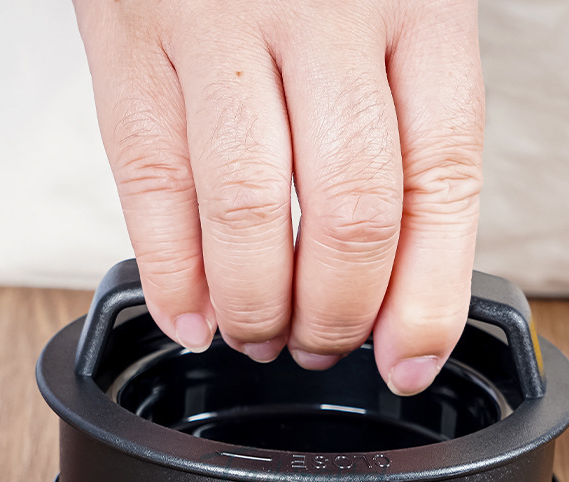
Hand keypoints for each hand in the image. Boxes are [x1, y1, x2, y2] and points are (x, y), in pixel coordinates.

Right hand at [74, 0, 481, 394]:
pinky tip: (192, 317)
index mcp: (418, 2)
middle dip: (335, 315)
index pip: (440, 180)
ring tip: (260, 337)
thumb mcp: (398, 11)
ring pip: (246, 210)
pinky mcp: (128, 34)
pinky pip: (149, 181)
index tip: (406, 360)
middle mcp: (325, 7)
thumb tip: (404, 309)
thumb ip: (408, 138)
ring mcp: (217, 19)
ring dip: (256, 308)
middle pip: (349, 212)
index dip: (426, 297)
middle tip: (321, 347)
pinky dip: (171, 273)